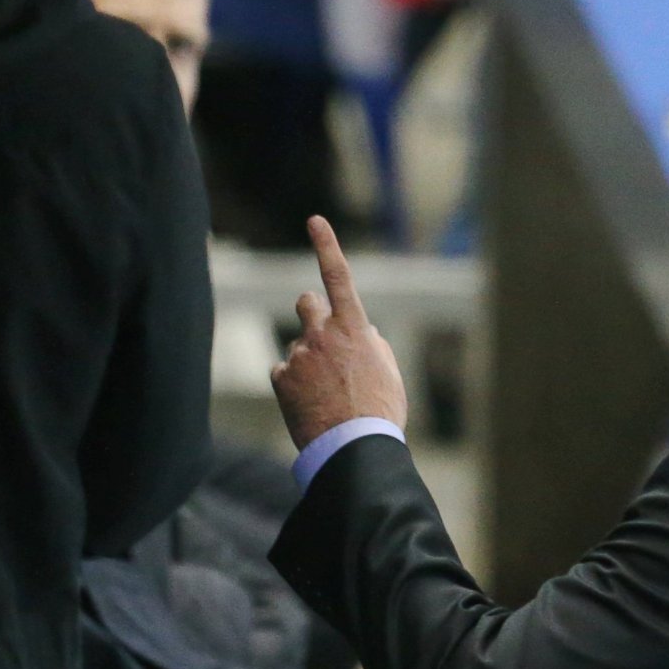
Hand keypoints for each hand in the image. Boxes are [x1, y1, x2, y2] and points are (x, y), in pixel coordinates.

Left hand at [271, 215, 410, 450]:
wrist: (353, 446)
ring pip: (298, 345)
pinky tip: (310, 404)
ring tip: (326, 393)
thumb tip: (360, 332)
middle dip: (312, 312)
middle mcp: (321, 333)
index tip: (315, 221)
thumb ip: (371, 342)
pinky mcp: (281, 378)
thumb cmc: (380, 411)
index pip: (338, 276)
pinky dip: (295, 384)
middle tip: (322, 337)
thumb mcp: (387, 371)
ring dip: (308, 359)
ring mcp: (298, 355)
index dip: (326, 244)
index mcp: (353, 327)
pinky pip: (285, 371)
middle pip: (306, 302)